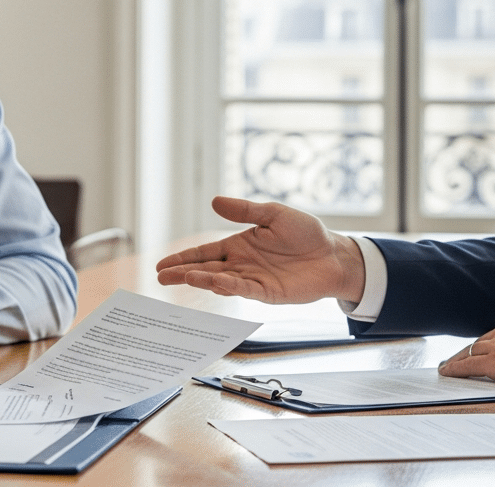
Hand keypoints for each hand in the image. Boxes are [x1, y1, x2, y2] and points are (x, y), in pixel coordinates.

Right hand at [155, 196, 364, 303]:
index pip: (204, 252)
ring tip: (183, 277)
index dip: (182, 257)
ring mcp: (253, 280)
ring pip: (221, 281)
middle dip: (182, 273)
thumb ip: (245, 211)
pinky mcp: (268, 292)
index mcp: (239, 245)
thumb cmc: (306, 233)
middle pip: (206, 269)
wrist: (334, 254)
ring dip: (203, 279)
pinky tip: (216, 283)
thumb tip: (214, 202)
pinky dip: (230, 287)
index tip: (161, 265)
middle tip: (160, 277)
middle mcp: (241, 264)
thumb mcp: (274, 214)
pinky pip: (245, 290)